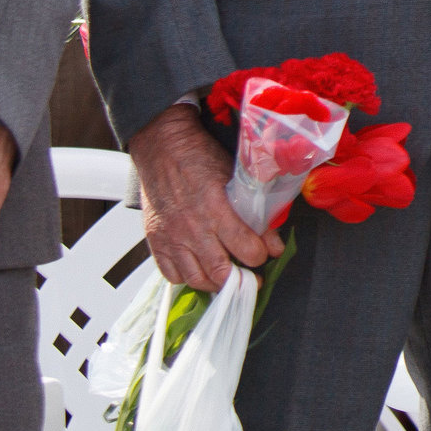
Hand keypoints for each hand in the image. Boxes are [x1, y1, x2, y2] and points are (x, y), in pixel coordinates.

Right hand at [129, 103, 278, 291]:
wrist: (162, 147)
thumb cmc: (199, 158)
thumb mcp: (234, 177)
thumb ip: (255, 212)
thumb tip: (274, 243)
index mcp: (216, 208)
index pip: (245, 248)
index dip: (261, 255)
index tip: (265, 254)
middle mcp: (193, 227)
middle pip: (220, 272)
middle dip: (241, 278)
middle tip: (250, 276)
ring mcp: (172, 237)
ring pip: (196, 278)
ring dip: (215, 283)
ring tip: (227, 277)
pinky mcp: (156, 241)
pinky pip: (171, 274)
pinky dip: (187, 278)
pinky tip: (199, 269)